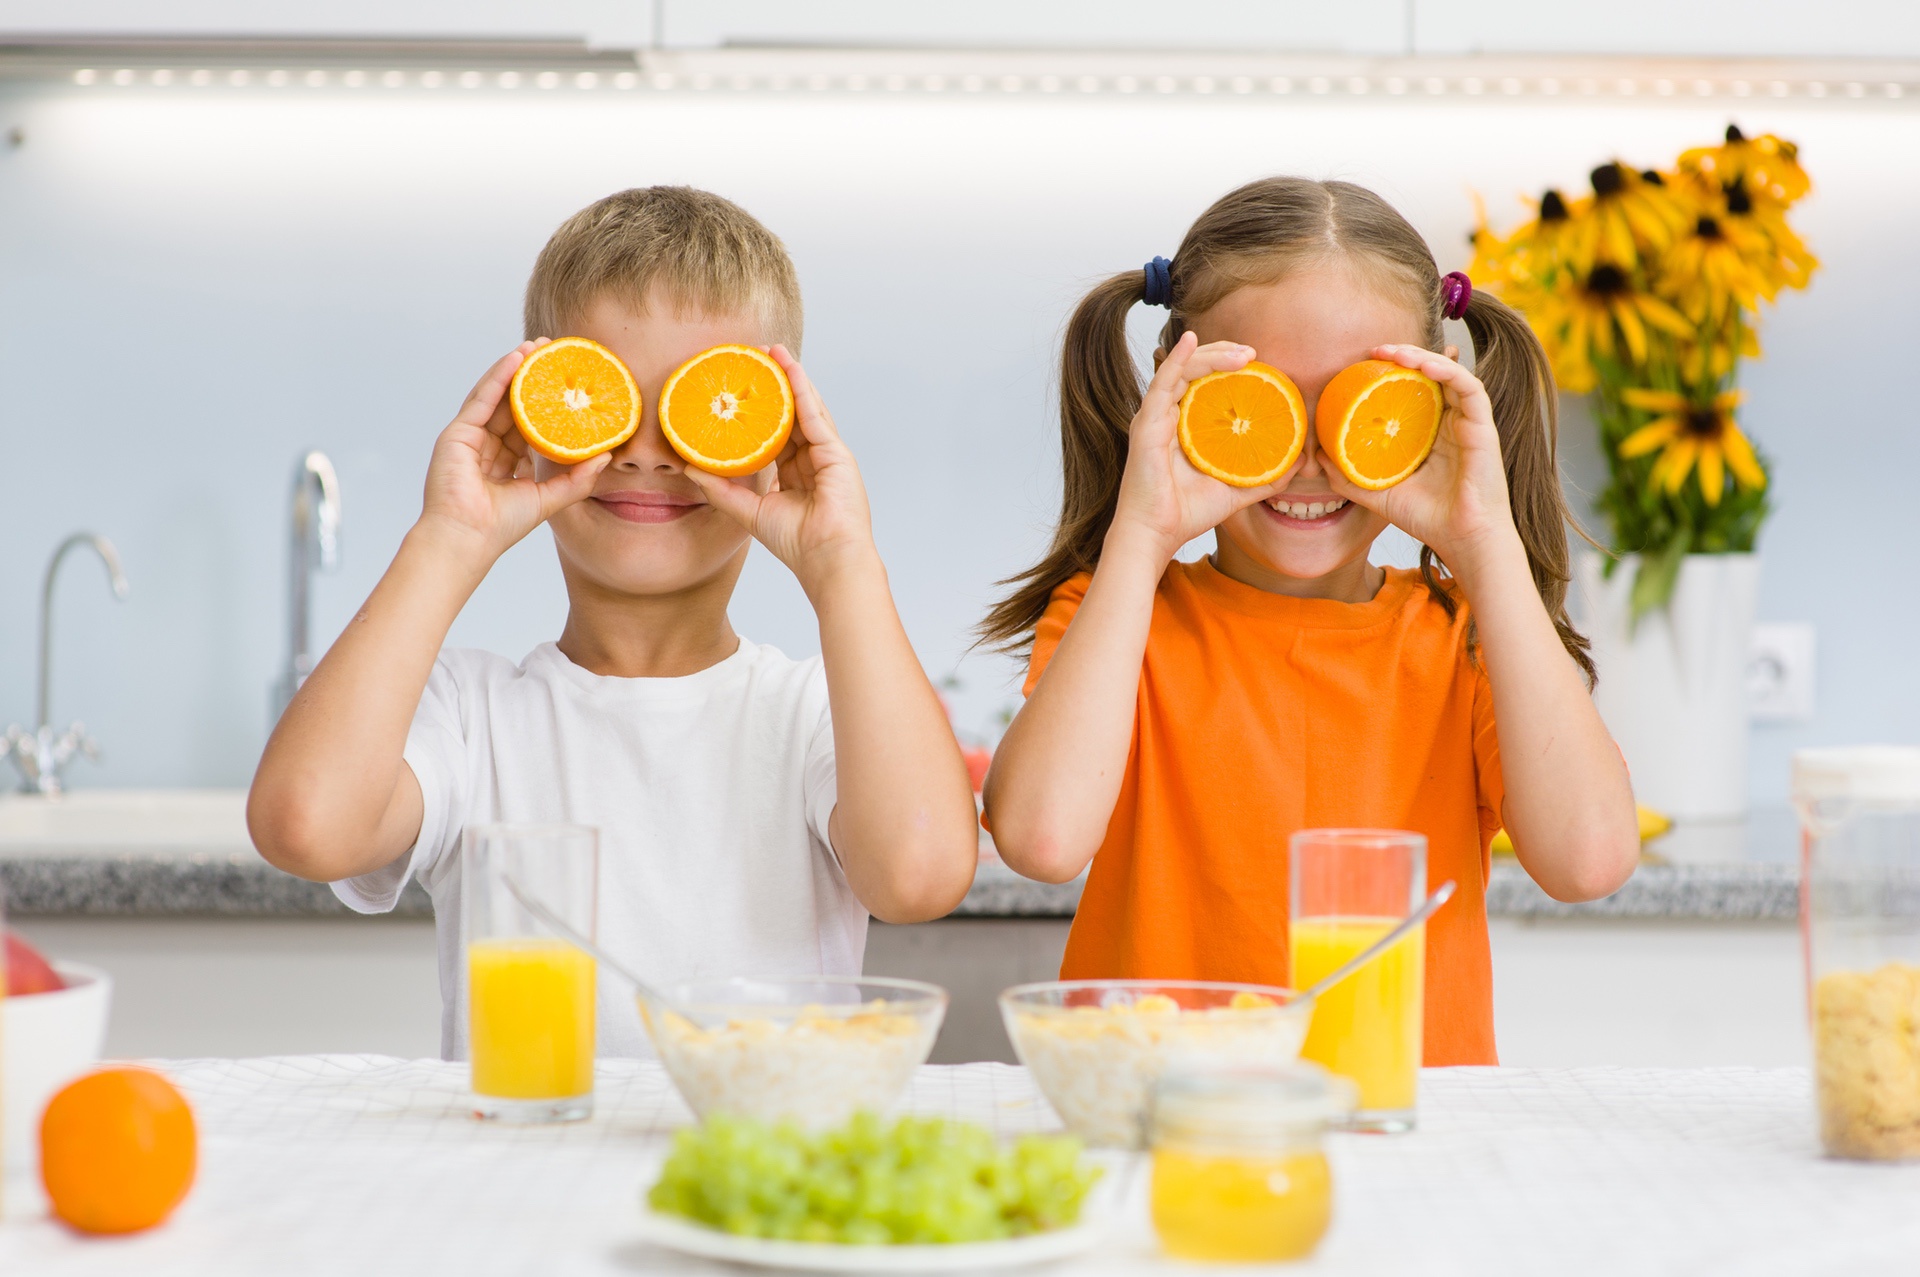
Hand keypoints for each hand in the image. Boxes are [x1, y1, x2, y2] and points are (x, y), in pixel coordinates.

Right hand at [417, 341, 611, 564]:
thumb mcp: (550, 498)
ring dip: (516, 368)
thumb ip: (578, 479)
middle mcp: (489, 446)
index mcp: (509, 462)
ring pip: (497, 395)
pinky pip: (481, 398)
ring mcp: (471, 437)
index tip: (568, 381)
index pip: (531, 424)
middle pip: (514, 404)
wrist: (468, 537)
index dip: (549, 403)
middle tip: (554, 352)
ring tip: (537, 346)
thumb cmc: (502, 525)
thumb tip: (607, 456)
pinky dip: (498, 377)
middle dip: (533, 377)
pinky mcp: (458, 432)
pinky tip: (516, 358)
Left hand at [682, 346, 876, 595]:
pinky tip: (790, 369)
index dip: (760, 411)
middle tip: (755, 358)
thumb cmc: (796, 543)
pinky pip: (815, 416)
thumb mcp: (749, 511)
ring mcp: (828, 455)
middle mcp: (813, 460)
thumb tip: (688, 468)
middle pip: (792, 414)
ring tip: (772, 351)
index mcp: (797, 473)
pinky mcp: (837, 453)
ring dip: (790, 377)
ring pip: (806, 408)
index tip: (742, 388)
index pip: (776, 433)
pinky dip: (803, 391)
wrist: (826, 559)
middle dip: (775, 385)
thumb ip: (720, 490)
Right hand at [1108, 332, 1297, 562]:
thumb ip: (1267, 476)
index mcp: (1186, 426)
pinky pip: (1162, 382)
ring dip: (1213, 355)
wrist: (1157, 534)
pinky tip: (1190, 340)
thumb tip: (1302, 461)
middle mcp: (1169, 415)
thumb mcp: (1237, 490)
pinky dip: (1176, 359)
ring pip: (1183, 370)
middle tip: (1254, 353)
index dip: (1229, 367)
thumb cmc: (1187, 513)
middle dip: (1225, 354)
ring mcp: (1156, 417)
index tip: (1258, 363)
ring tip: (1244, 354)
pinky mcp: (1147, 423)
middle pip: (1196, 370)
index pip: (1206, 383)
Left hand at [1324, 343, 1519, 580]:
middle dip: (1403, 356)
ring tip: (1393, 352)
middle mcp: (1450, 421)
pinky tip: (1424, 365)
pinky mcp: (1483, 426)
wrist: (1462, 539)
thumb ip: (1348, 475)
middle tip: (1375, 349)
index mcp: (1429, 432)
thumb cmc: (1426, 517)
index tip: (1364, 361)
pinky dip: (1448, 370)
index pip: (1413, 388)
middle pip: (1430, 374)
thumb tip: (1315, 455)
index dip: (1392, 370)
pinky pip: (1469, 387)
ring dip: (1422, 356)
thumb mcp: (1376, 492)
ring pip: (1449, 373)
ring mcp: (1468, 422)